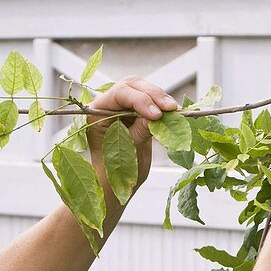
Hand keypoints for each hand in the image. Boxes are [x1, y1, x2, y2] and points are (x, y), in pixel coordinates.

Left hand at [85, 76, 178, 191]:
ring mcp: (122, 106)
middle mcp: (108, 105)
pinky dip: (162, 106)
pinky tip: (174, 113)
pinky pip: (150, 100)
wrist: (118, 184)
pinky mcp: (135, 111)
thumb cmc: (116, 172)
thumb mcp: (129, 152)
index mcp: (96, 112)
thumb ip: (140, 131)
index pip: (120, 94)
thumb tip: (158, 116)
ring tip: (174, 111)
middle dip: (152, 95)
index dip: (140, 101)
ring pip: (143, 89)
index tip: (156, 115)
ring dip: (159, 98)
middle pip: (132, 85)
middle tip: (170, 108)